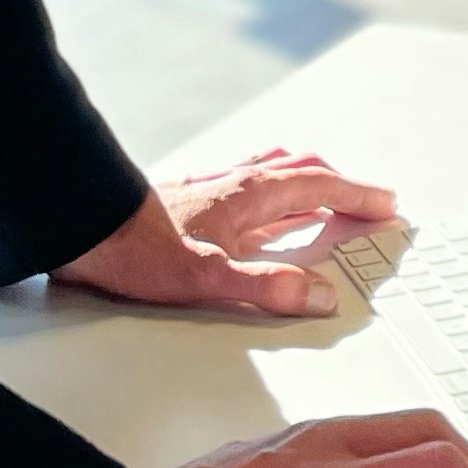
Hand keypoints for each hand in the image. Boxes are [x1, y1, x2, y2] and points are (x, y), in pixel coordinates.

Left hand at [51, 150, 397, 320]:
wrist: (81, 227)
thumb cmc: (135, 251)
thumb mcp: (207, 278)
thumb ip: (266, 287)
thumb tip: (319, 295)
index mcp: (248, 197)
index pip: (318, 189)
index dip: (356, 198)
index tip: (386, 206)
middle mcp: (233, 184)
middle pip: (302, 172)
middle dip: (341, 186)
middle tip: (369, 201)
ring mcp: (210, 187)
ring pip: (272, 171)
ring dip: (307, 179)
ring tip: (322, 190)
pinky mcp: (188, 198)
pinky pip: (245, 180)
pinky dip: (270, 186)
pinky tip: (253, 202)